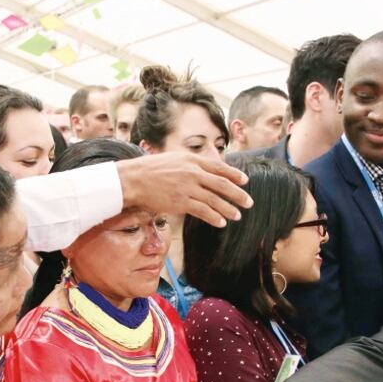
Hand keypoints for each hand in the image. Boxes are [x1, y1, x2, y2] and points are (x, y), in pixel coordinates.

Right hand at [116, 152, 252, 227]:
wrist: (133, 179)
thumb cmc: (151, 169)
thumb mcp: (174, 159)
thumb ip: (191, 164)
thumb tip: (204, 171)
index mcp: (192, 160)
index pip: (219, 167)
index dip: (234, 175)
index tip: (245, 181)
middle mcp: (193, 173)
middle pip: (222, 184)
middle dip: (238, 194)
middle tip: (249, 202)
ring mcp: (187, 188)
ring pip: (214, 200)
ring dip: (228, 209)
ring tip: (237, 215)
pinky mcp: (181, 202)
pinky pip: (203, 211)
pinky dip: (214, 217)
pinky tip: (221, 222)